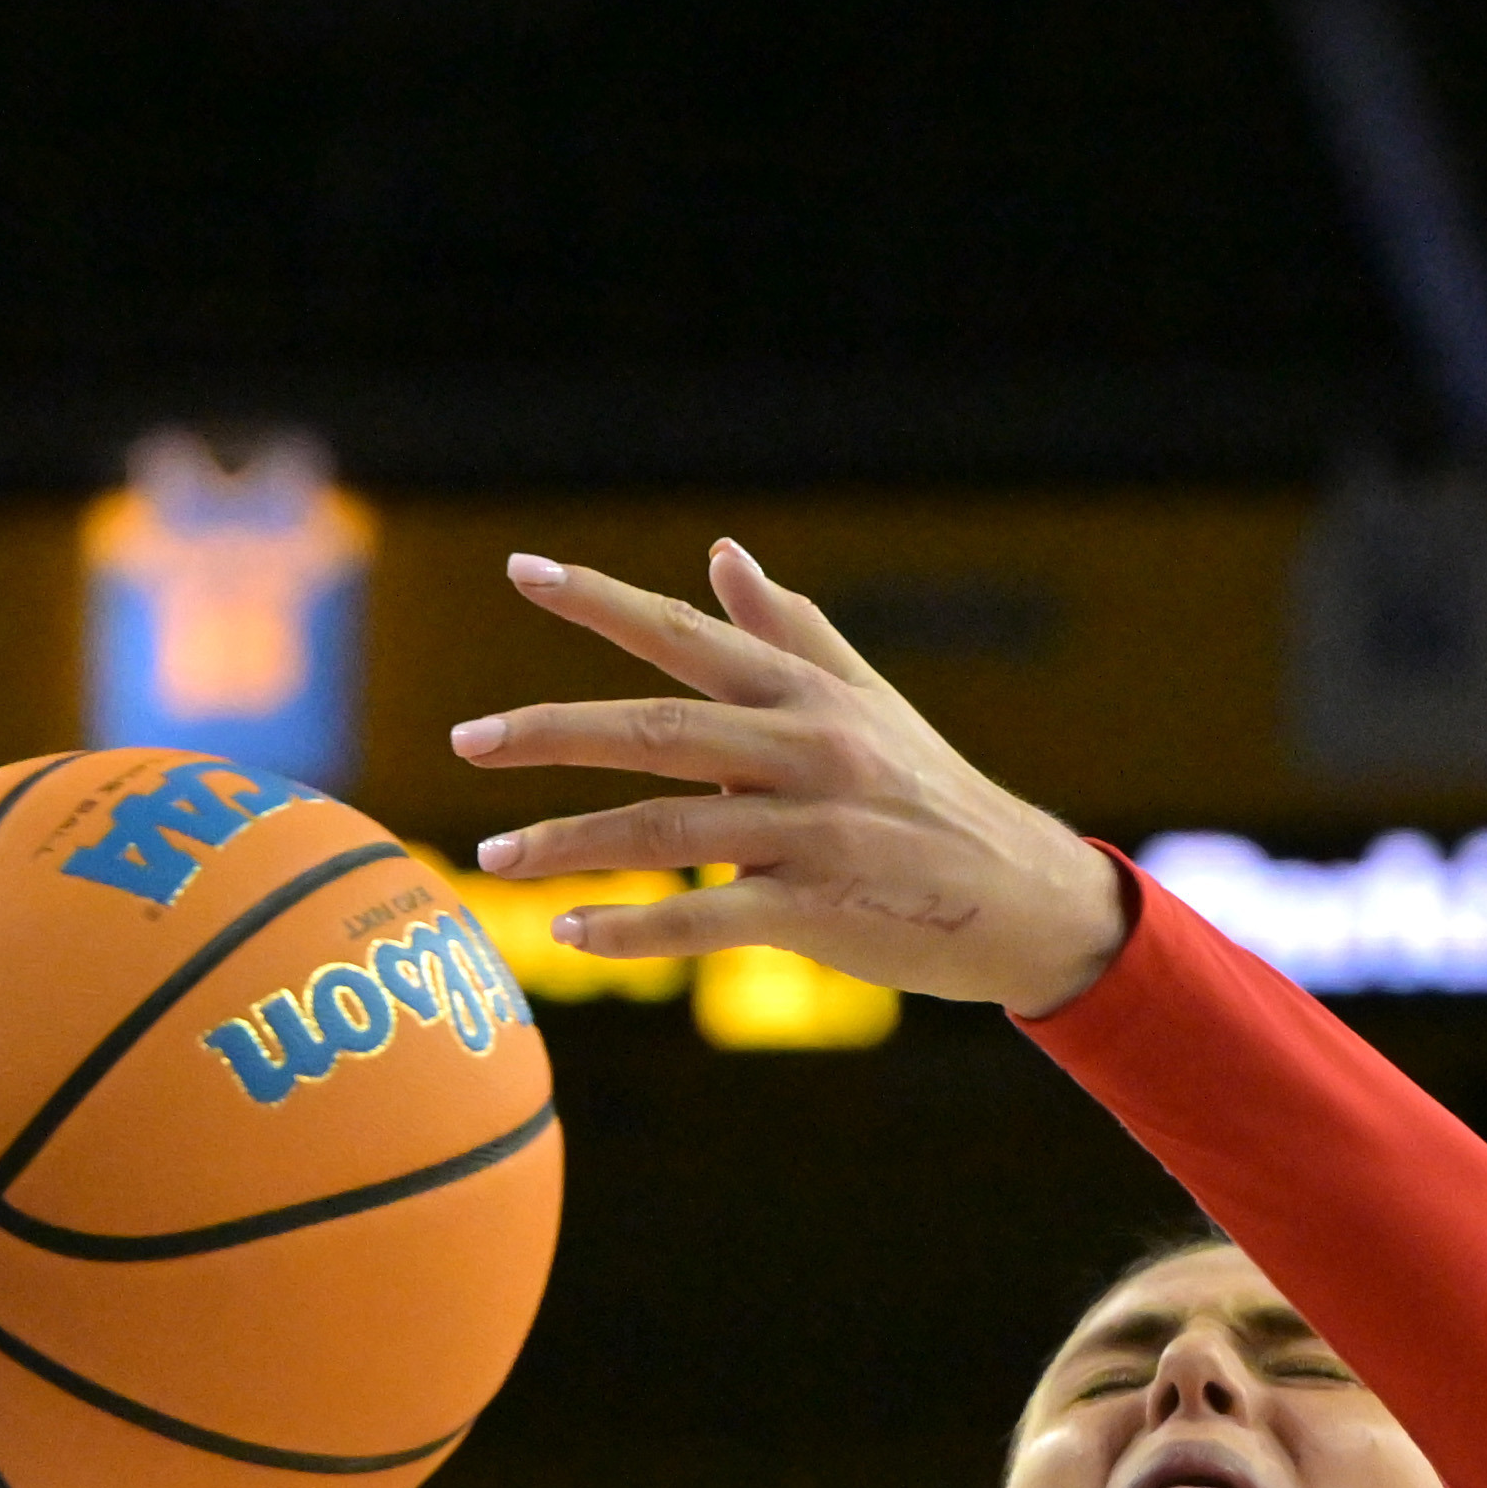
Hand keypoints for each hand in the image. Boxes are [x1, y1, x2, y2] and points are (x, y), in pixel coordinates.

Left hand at [451, 543, 1126, 1014]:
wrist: (1021, 894)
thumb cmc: (929, 795)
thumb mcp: (864, 702)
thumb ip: (788, 631)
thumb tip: (719, 555)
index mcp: (805, 692)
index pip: (684, 635)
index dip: (599, 601)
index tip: (520, 572)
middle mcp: (805, 749)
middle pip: (654, 730)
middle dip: (550, 733)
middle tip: (465, 742)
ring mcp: (811, 830)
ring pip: (665, 828)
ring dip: (568, 843)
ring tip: (491, 855)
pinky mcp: (818, 909)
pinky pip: (705, 917)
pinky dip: (633, 927)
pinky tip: (570, 932)